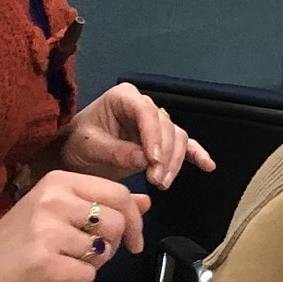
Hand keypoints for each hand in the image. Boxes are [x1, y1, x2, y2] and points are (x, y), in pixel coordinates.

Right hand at [0, 170, 150, 281]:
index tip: (132, 241)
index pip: (119, 192)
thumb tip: (147, 201)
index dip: (135, 219)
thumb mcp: (59, 212)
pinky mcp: (44, 264)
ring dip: (92, 266)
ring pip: (103, 252)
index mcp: (58, 181)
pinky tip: (56, 280)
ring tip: (65, 264)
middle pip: (117, 222)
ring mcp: (47, 231)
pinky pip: (87, 277)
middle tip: (89, 256)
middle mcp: (53, 200)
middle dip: (113, 246)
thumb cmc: (18, 241)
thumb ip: (103, 204)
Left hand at [57, 83, 215, 188]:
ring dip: (175, 161)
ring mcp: (154, 123)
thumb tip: (145, 160)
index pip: (146, 112)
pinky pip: (183, 145)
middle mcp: (143, 106)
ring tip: (162, 183)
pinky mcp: (161, 140)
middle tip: (156, 181)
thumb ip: (116, 151)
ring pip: (177, 137)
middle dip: (165, 155)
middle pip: (166, 126)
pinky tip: (207, 166)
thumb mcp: (90, 147)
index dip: (153, 136)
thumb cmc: (77, 144)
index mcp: (124, 98)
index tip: (153, 161)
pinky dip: (195, 154)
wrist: (74, 153)